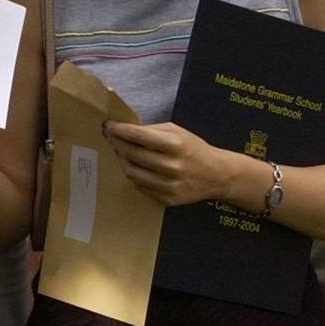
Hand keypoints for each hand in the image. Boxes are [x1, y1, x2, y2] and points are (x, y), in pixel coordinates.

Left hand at [102, 121, 229, 206]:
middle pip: (131, 155)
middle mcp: (172, 167)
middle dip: (116, 143)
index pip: (138, 136)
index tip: (108, 126)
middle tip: (110, 137)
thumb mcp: (176, 131)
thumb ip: (151, 130)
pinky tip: (135, 166)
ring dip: (122, 160)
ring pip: (132, 173)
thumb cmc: (193, 148)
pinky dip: (134, 175)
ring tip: (121, 152)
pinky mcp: (168, 199)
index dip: (119, 130)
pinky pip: (140, 186)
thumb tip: (124, 129)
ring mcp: (169, 186)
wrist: (216, 175)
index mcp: (175, 145)